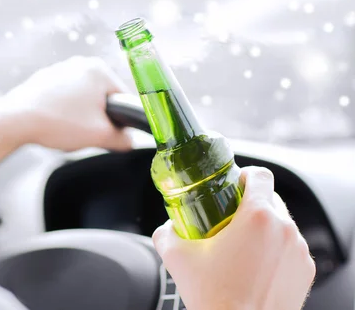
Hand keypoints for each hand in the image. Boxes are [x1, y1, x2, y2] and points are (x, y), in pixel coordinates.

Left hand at [3, 56, 132, 151]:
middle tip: (84, 133)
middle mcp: (79, 63)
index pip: (123, 97)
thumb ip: (123, 139)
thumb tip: (129, 141)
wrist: (14, 121)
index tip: (108, 133)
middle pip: (102, 98)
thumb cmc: (57, 122)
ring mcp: (60, 70)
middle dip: (96, 119)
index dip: (119, 120)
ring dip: (79, 117)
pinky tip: (53, 124)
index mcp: (98, 69)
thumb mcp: (100, 136)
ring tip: (65, 129)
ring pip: (82, 100)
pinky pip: (63, 100)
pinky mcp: (44, 80)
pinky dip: (62, 113)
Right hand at [153, 167, 315, 309]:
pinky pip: (289, 248)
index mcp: (257, 217)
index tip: (232, 186)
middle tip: (228, 219)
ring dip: (262, 228)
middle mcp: (284, 230)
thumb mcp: (177, 257)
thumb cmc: (213, 297)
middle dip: (249, 204)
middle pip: (270, 198)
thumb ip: (167, 232)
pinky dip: (274, 250)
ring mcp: (298, 251)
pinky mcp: (305, 271)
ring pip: (281, 224)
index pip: (260, 176)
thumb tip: (168, 227)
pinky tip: (254, 265)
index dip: (244, 176)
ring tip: (240, 246)